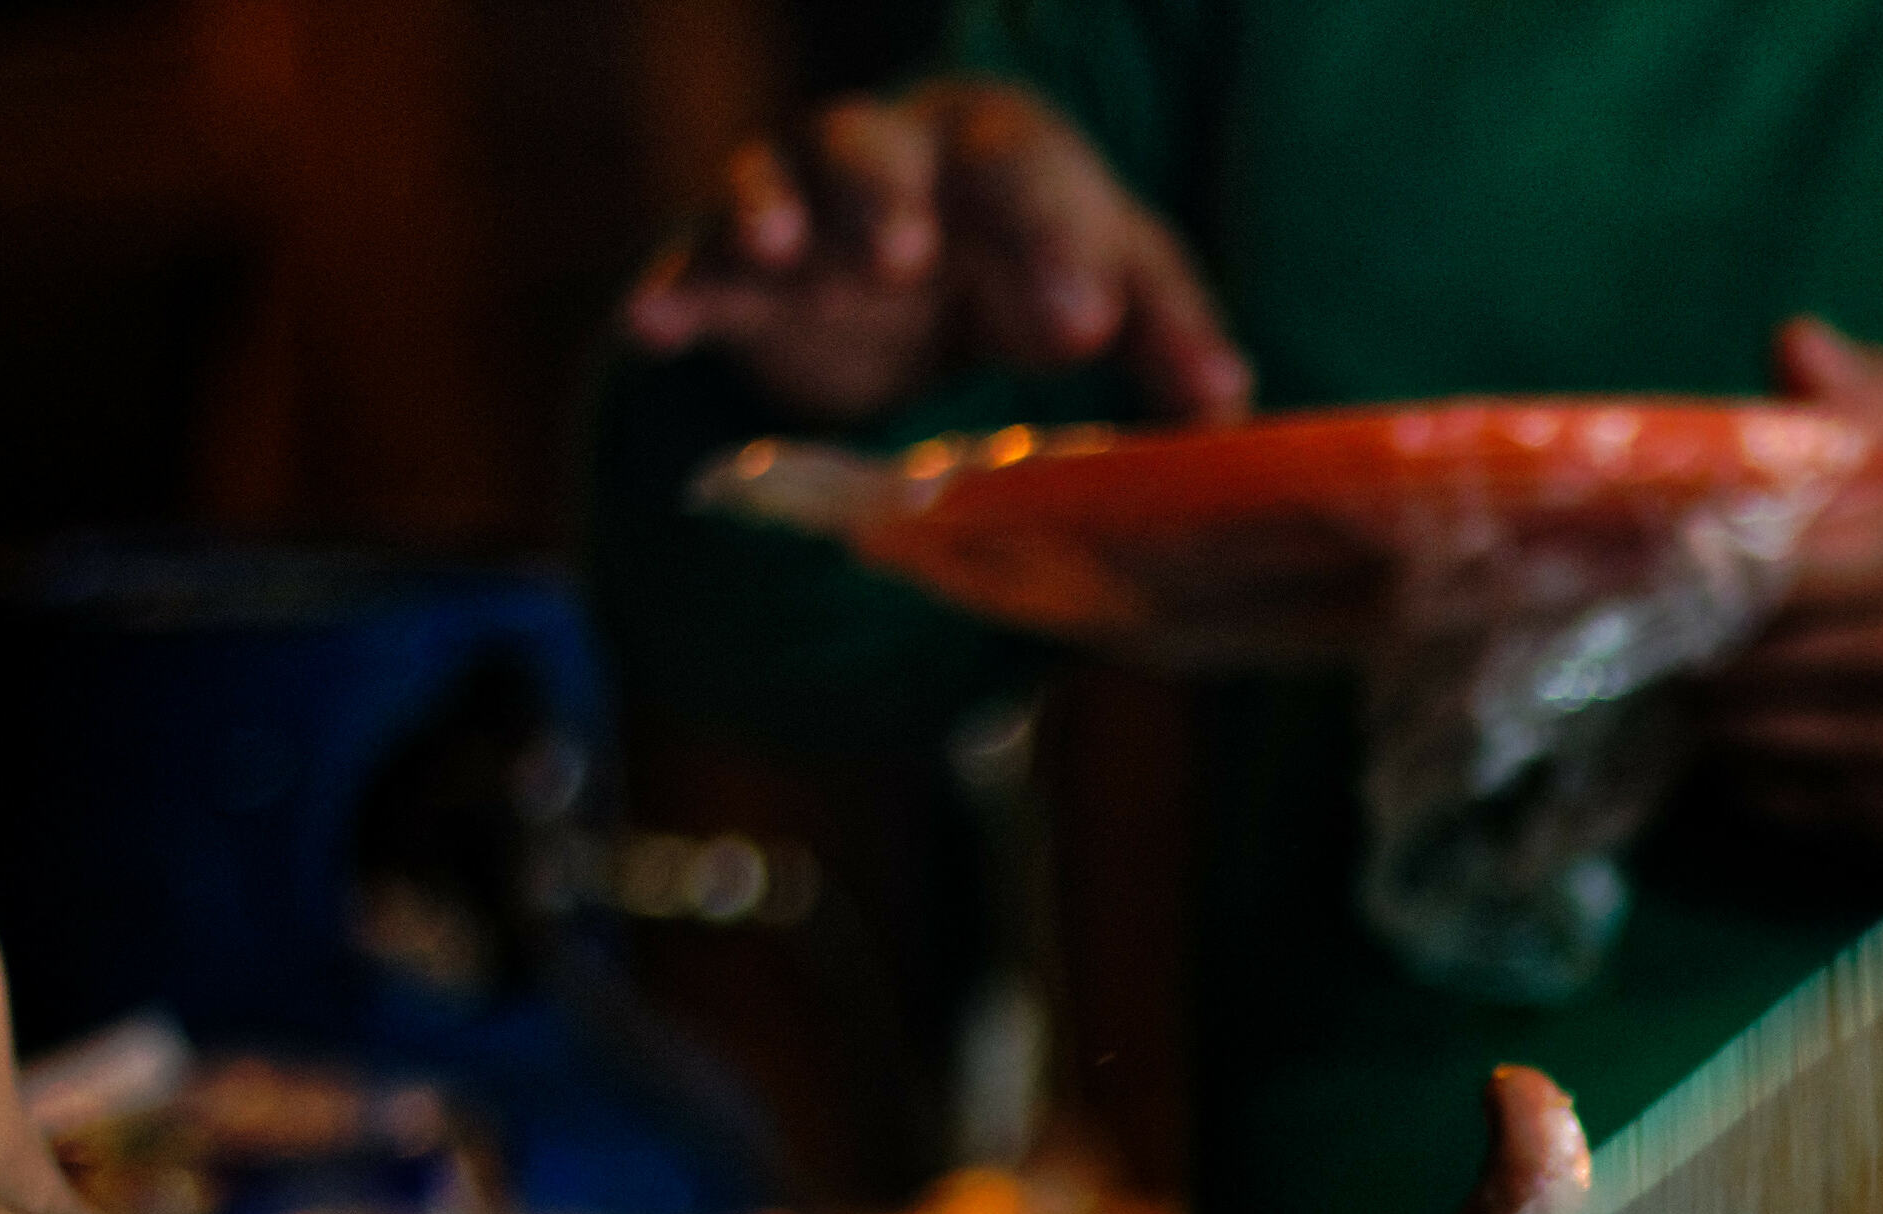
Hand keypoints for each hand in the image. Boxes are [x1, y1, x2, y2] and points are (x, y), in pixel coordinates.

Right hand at [621, 79, 1250, 428]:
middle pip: (880, 145)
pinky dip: (676, 284)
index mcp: (1005, 151)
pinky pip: (696, 260)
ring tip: (779, 254)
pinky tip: (657, 324)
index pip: (1030, 172)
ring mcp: (810, 205)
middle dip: (888, 192)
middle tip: (906, 255)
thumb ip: (1173, 337)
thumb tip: (1226, 400)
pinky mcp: (744, 274)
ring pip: (777, 174)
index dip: (1055, 239)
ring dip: (775, 207)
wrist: (933, 275)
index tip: (1085, 324)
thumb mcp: (1119, 291)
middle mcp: (899, 157)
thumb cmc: (1043, 266)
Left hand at [1695, 321, 1882, 853]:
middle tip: (1662, 605)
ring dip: (1708, 699)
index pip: (1761, 562)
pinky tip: (1761, 722)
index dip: (1687, 554)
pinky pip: (1778, 801)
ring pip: (1742, 735)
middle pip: (1735, 656)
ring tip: (1707, 660)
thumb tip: (1792, 348)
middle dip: (1685, 631)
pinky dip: (1746, 763)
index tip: (1655, 540)